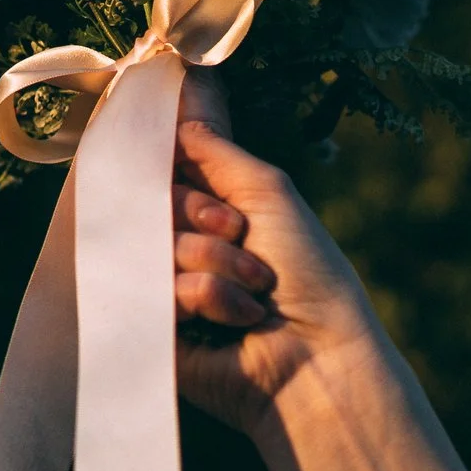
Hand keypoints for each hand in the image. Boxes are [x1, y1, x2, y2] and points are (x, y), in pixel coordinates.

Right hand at [169, 113, 388, 435]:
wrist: (317, 354)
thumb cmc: (308, 273)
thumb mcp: (270, 193)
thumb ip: (219, 153)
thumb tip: (177, 116)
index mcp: (210, 216)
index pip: (164, 175)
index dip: (184, 179)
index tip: (222, 201)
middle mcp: (183, 248)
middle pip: (152, 203)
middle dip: (207, 220)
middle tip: (243, 239)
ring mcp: (165, 289)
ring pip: (156, 244)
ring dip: (217, 264)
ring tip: (255, 294)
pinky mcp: (153, 329)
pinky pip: (157, 287)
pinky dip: (206, 297)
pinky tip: (234, 323)